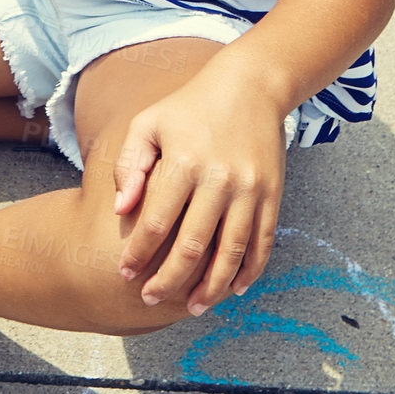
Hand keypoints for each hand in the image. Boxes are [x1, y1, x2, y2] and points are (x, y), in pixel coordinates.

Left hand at [111, 69, 286, 315]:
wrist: (250, 85)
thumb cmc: (189, 106)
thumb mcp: (149, 123)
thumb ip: (130, 165)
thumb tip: (122, 210)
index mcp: (184, 162)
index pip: (156, 222)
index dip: (138, 253)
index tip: (124, 272)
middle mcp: (218, 179)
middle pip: (192, 246)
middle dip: (169, 280)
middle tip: (151, 299)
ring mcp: (250, 189)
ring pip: (230, 253)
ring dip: (211, 287)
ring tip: (193, 308)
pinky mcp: (272, 194)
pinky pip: (262, 242)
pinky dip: (250, 271)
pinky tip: (235, 289)